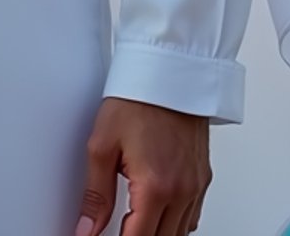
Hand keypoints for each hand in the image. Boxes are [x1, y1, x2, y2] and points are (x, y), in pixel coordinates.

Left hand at [73, 95, 211, 235]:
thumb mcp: (102, 145)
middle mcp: (182, 191)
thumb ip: (95, 195)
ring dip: (157, 233)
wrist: (168, 69)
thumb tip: (85, 228)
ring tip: (134, 222)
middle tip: (118, 227)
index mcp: (155, 187)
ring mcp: (196, 185)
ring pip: (179, 235)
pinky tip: (158, 213)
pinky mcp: (203, 177)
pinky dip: (175, 223)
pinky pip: (193, 218)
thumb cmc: (137, 98)